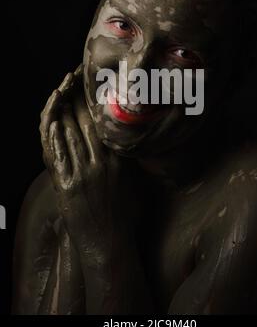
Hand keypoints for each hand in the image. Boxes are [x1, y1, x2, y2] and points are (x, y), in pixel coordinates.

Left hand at [39, 65, 126, 242]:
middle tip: (72, 81)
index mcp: (119, 161)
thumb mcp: (135, 183)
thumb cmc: (126, 217)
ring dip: (62, 112)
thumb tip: (130, 138)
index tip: (91, 86)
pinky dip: (52, 135)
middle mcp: (100, 163)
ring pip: (68, 134)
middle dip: (76, 100)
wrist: (110, 245)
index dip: (94, 102)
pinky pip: (56, 155)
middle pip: (84, 123)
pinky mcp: (65, 186)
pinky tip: (52, 121)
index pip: (104, 124)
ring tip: (61, 94)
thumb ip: (131, 159)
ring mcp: (81, 174)